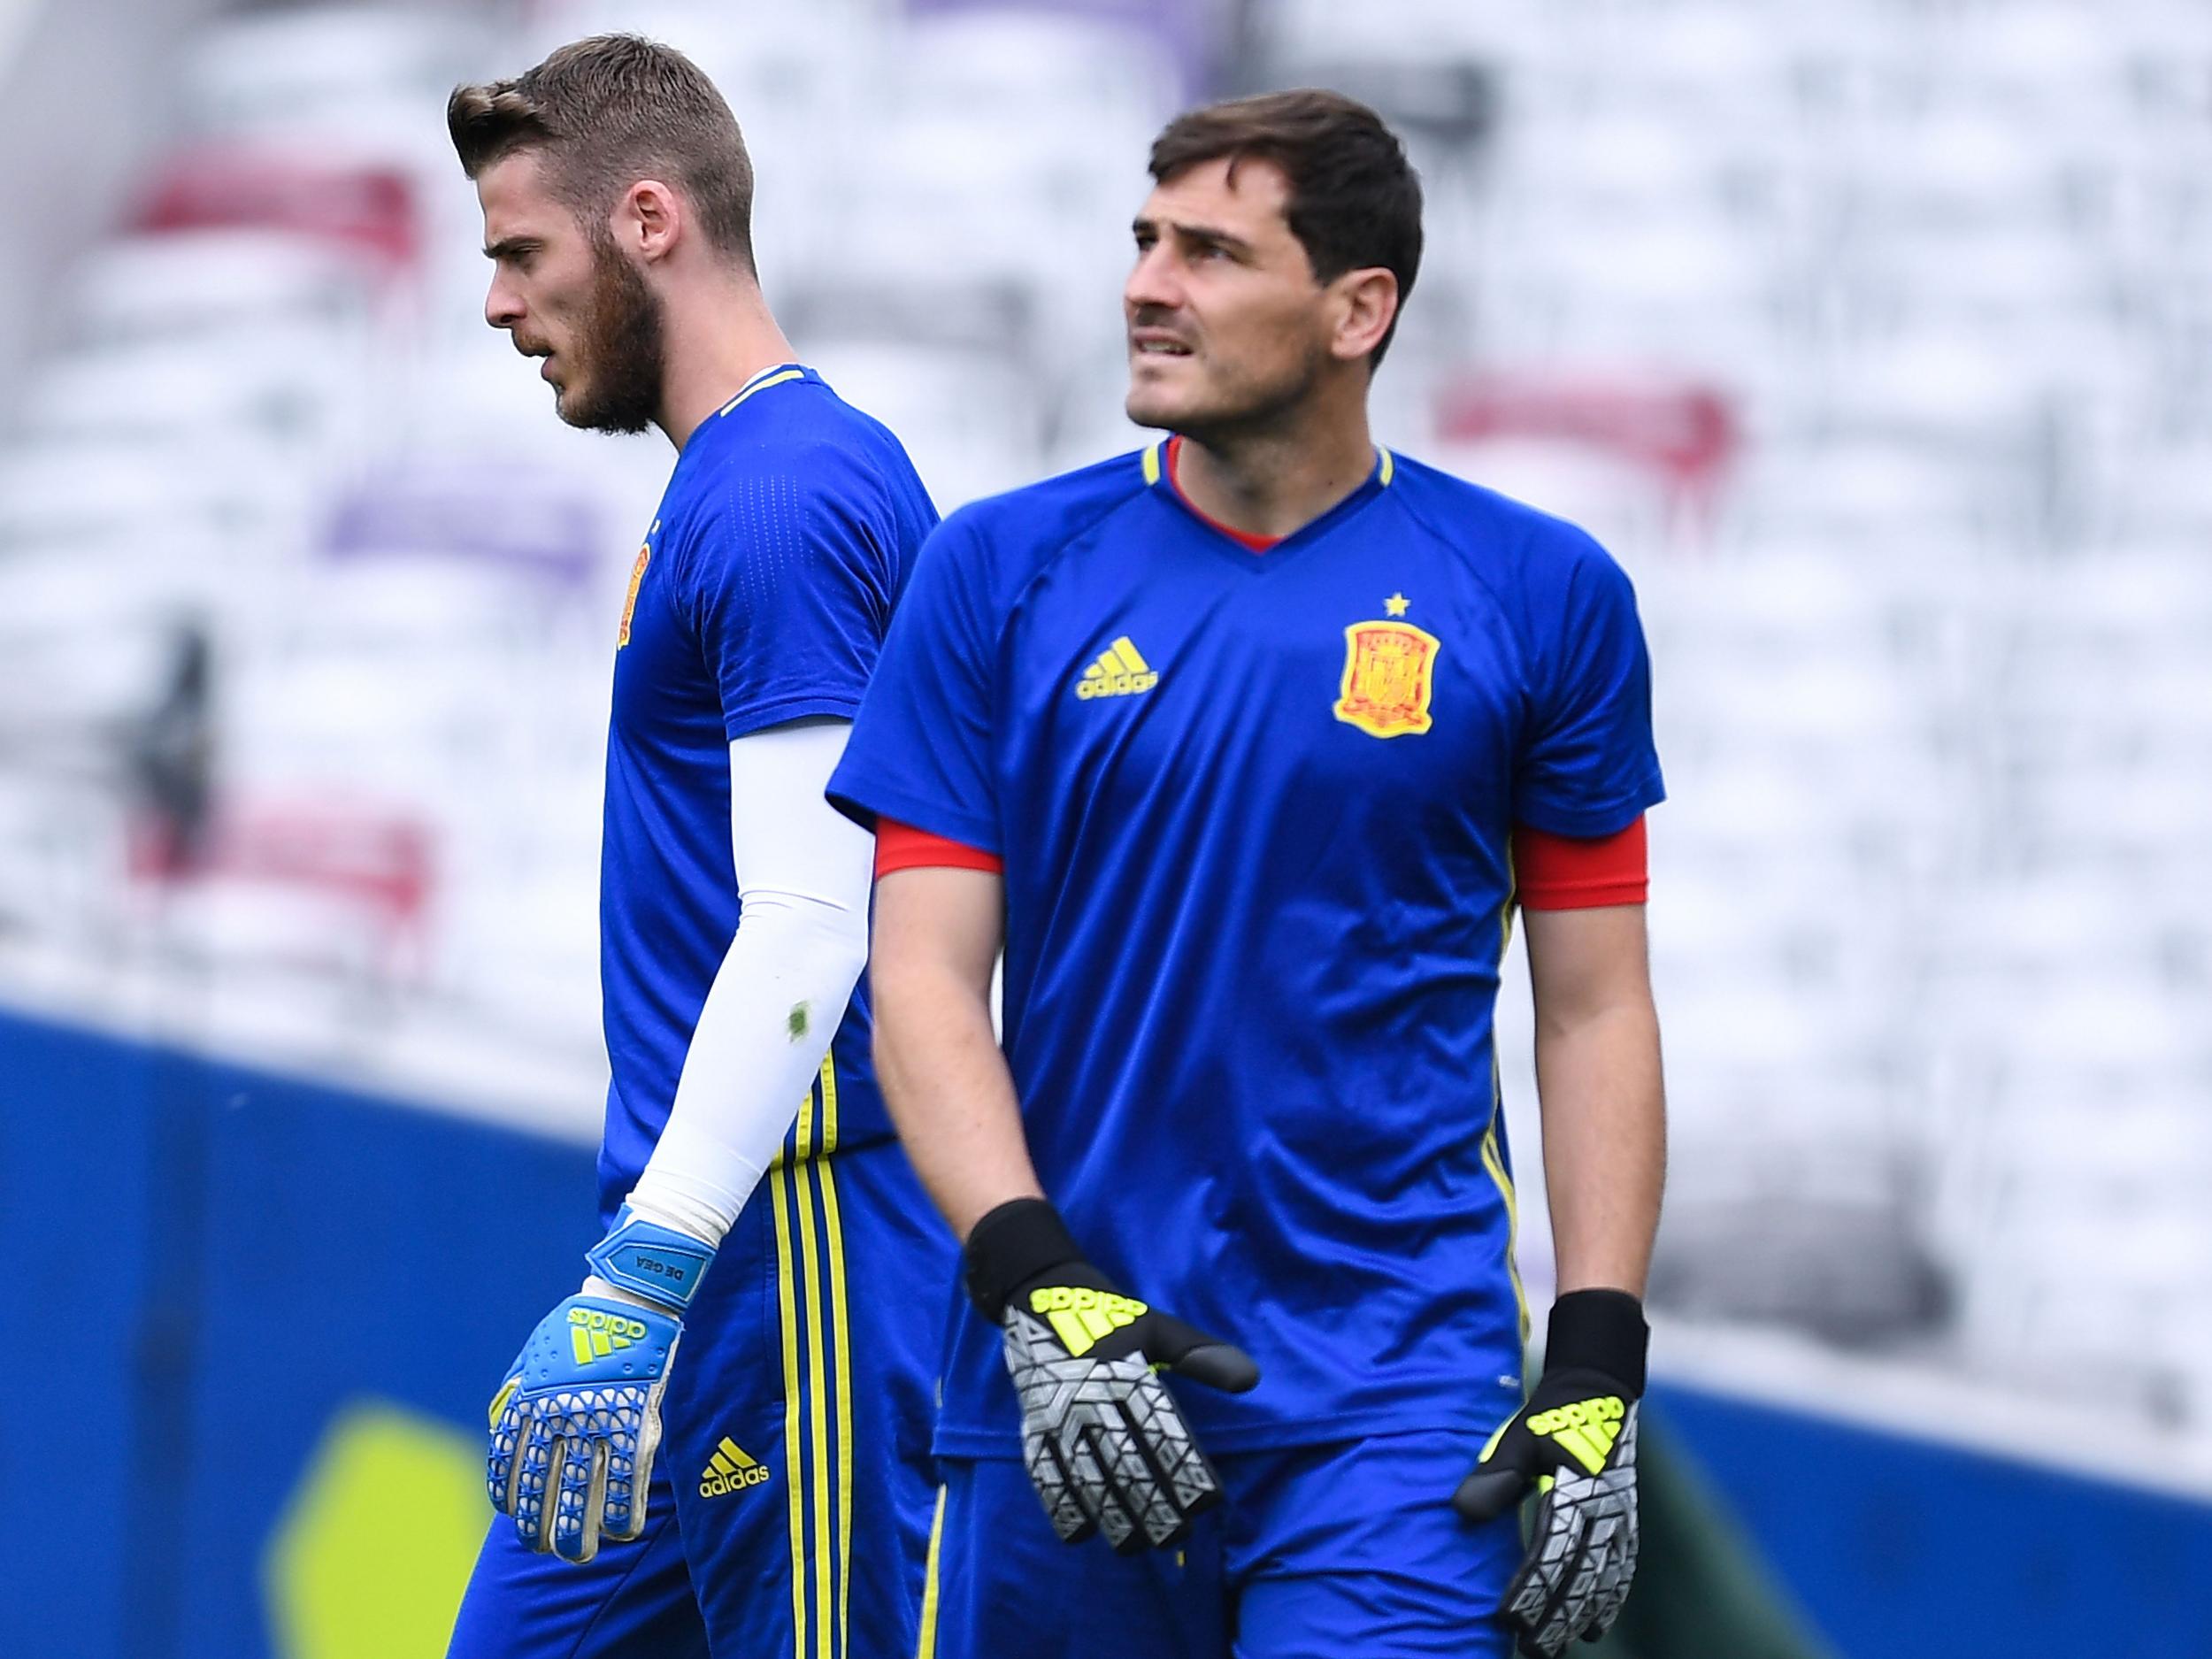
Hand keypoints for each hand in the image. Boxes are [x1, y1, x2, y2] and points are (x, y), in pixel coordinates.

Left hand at [486, 1206, 713, 1562]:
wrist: (627, 1297)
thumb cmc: (578, 1326)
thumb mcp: (531, 1359)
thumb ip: (516, 1398)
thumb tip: (504, 1435)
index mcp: (526, 1402)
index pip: (508, 1467)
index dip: (511, 1500)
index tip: (517, 1517)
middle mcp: (556, 1417)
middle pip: (541, 1489)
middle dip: (541, 1529)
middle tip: (546, 1550)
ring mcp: (597, 1420)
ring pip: (582, 1492)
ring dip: (579, 1532)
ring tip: (578, 1556)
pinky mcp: (636, 1419)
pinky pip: (627, 1477)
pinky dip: (623, 1509)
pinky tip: (622, 1532)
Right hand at [965, 1198, 1258, 1553]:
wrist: (1037, 1293)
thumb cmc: (1110, 1316)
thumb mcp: (1157, 1328)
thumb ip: (1201, 1357)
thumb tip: (1251, 1380)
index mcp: (1127, 1374)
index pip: (1163, 1433)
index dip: (1187, 1470)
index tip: (1211, 1502)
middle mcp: (1092, 1398)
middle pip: (1126, 1463)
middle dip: (1153, 1506)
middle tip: (1178, 1537)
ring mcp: (1057, 1414)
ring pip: (1086, 1476)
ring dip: (1111, 1516)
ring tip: (1136, 1547)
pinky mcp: (1032, 1424)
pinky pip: (1043, 1473)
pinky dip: (1059, 1506)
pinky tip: (1079, 1534)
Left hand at [1453, 1290, 1646, 1658]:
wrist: (1602, 1392)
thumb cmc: (1553, 1415)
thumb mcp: (1519, 1437)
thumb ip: (1495, 1475)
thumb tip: (1462, 1512)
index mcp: (1576, 1492)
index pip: (1551, 1553)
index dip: (1530, 1589)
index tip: (1506, 1618)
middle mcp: (1604, 1513)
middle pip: (1578, 1578)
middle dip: (1552, 1618)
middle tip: (1526, 1650)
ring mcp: (1621, 1520)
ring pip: (1602, 1582)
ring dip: (1578, 1619)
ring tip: (1553, 1649)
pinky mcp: (1627, 1523)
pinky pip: (1621, 1572)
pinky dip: (1608, 1602)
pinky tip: (1594, 1628)